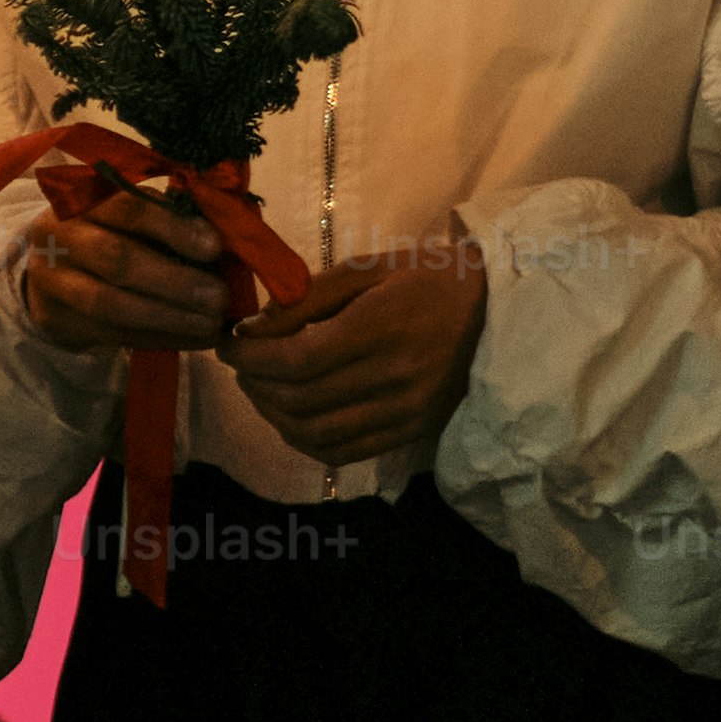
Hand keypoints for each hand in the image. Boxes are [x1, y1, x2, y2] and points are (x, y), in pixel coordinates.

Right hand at [15, 183, 239, 355]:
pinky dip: (160, 338)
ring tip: (210, 323)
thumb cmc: (106, 233)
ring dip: (167, 316)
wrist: (49, 269)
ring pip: (110, 303)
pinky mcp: (58, 319)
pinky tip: (194, 339)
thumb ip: (167, 220)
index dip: (173, 227)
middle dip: (175, 281)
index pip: (129, 208)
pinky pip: (113, 334)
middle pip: (117, 259)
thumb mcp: (127, 216)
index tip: (215, 248)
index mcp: (85, 199)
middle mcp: (61, 235)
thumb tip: (227, 241)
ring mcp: (53, 280)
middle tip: (218, 297)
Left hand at [225, 228, 488, 467]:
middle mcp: (393, 378)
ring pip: (315, 433)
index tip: (228, 344)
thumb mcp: (364, 269)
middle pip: (300, 400)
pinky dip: (304, 440)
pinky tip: (290, 417)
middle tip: (240, 366)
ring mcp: (404, 412)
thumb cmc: (424, 278)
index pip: (298, 359)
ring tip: (259, 389)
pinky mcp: (409, 433)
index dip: (251, 358)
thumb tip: (253, 328)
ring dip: (273, 415)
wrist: (492, 311)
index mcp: (381, 329)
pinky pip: (342, 453)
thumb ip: (306, 298)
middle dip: (255, 385)